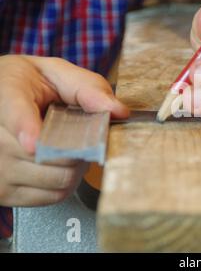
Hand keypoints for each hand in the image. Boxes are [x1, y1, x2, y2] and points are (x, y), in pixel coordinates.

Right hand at [0, 55, 128, 206]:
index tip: (33, 144)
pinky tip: (61, 164)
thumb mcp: (58, 74)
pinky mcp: (4, 192)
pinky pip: (52, 196)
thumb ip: (87, 88)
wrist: (2, 99)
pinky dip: (67, 182)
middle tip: (83, 136)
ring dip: (77, 167)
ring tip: (72, 148)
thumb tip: (119, 110)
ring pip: (57, 179)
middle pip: (50, 155)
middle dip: (80, 149)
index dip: (26, 128)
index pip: (14, 113)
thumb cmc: (33, 85)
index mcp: (6, 94)